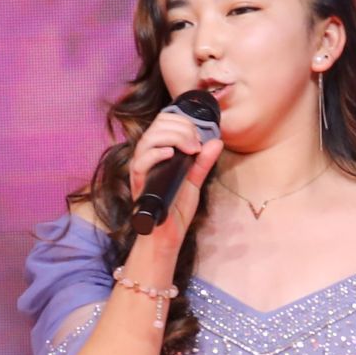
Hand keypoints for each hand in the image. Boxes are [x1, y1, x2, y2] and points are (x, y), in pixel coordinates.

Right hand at [126, 103, 225, 264]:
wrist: (168, 233)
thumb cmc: (176, 208)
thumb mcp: (194, 180)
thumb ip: (203, 161)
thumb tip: (216, 142)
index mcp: (157, 153)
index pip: (162, 123)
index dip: (181, 121)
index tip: (198, 135)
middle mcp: (146, 158)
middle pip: (156, 127)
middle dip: (180, 128)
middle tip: (196, 142)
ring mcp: (141, 170)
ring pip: (147, 140)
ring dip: (172, 137)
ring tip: (189, 148)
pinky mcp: (139, 183)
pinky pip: (140, 162)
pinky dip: (155, 154)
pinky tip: (170, 154)